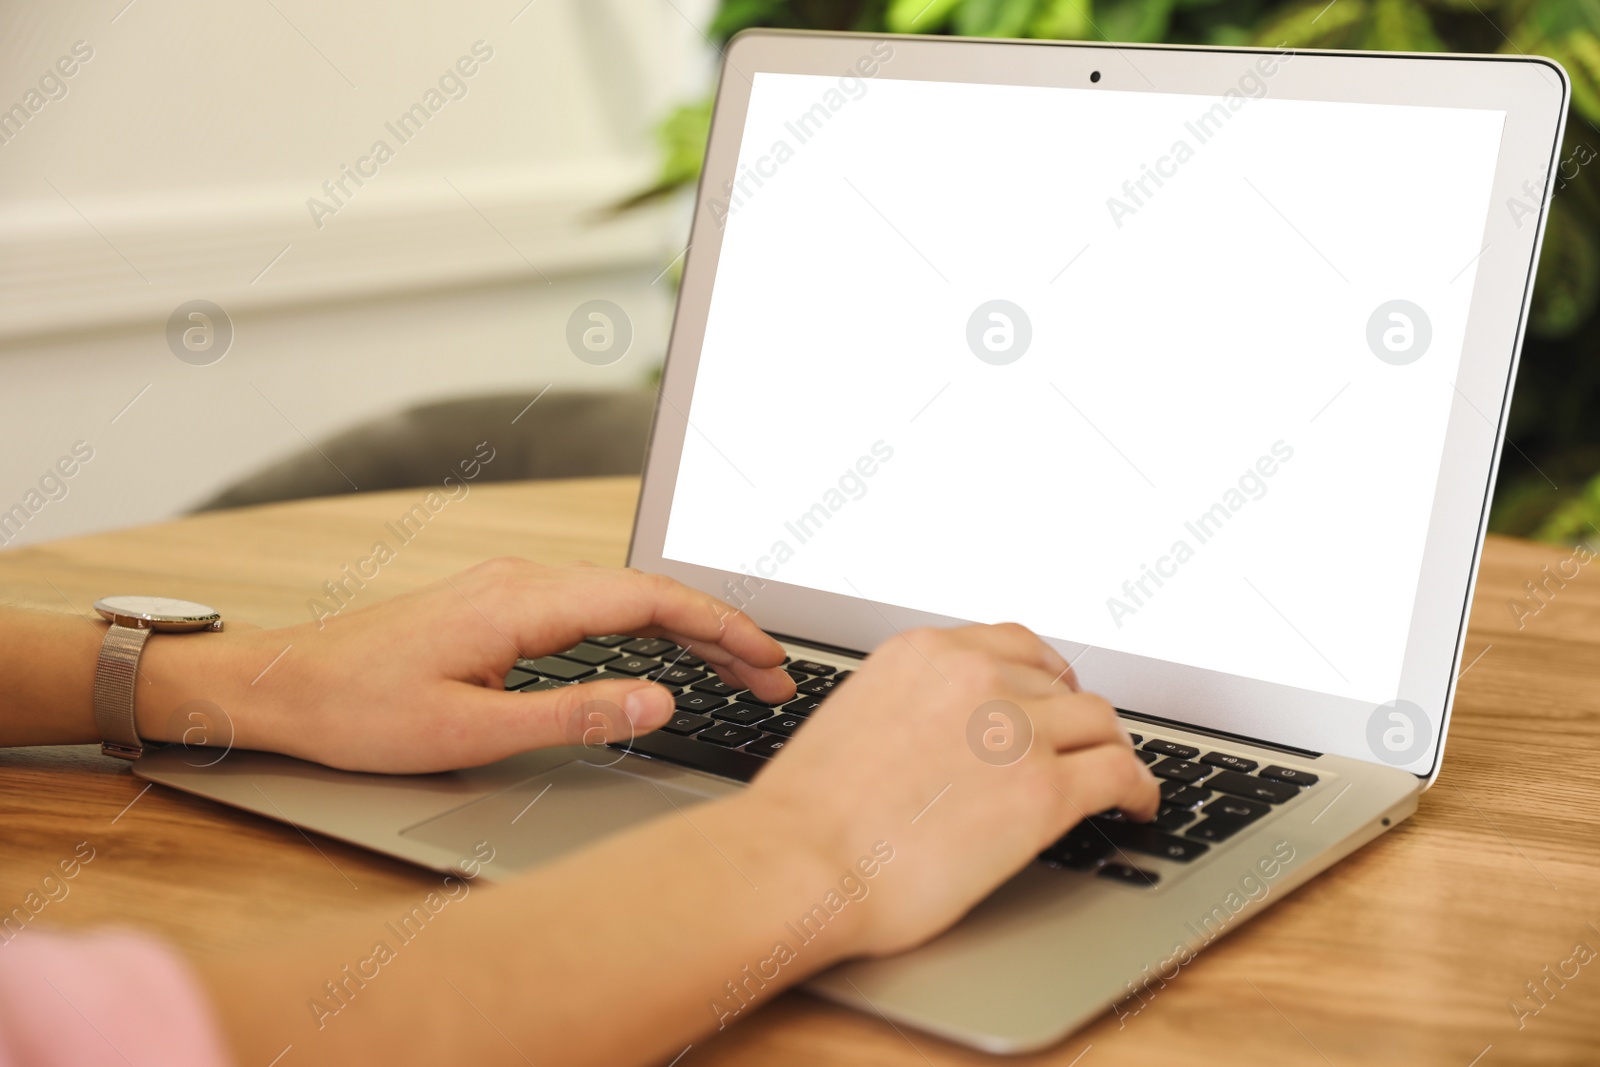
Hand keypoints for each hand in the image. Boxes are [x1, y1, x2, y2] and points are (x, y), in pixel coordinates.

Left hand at [134, 558, 794, 772]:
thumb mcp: (470, 731)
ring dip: (687, 632)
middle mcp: (524, 580)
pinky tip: (664, 656)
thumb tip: (660, 702)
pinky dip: (646, 630)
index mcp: (524, 601)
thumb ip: (576, 715)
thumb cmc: (358, 709)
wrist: (281, 686)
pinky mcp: (502, 605)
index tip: (769, 662)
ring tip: (737, 670)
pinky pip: (596, 606)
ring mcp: (513, 588)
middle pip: (650, 594)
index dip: (722, 630)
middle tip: (772, 678)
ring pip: (626, 598)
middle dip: (720, 632)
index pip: (652, 602)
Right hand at [743, 623, 1157, 956]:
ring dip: (1109, 749)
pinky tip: (1136, 805)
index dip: (1042, 674)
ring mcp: (1016, 728)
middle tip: (1079, 745)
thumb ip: (910, 709)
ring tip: (1116, 778)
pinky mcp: (1045, 789)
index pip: (1011, 643)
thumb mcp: (856, 720)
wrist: (800, 863)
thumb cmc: (808, 816)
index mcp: (922, 653)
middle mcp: (975, 675)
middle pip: (1061, 682)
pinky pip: (1121, 773)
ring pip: (1099, 722)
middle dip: (1074, 716)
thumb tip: (944, 736)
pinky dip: (1139, 789)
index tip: (1050, 694)